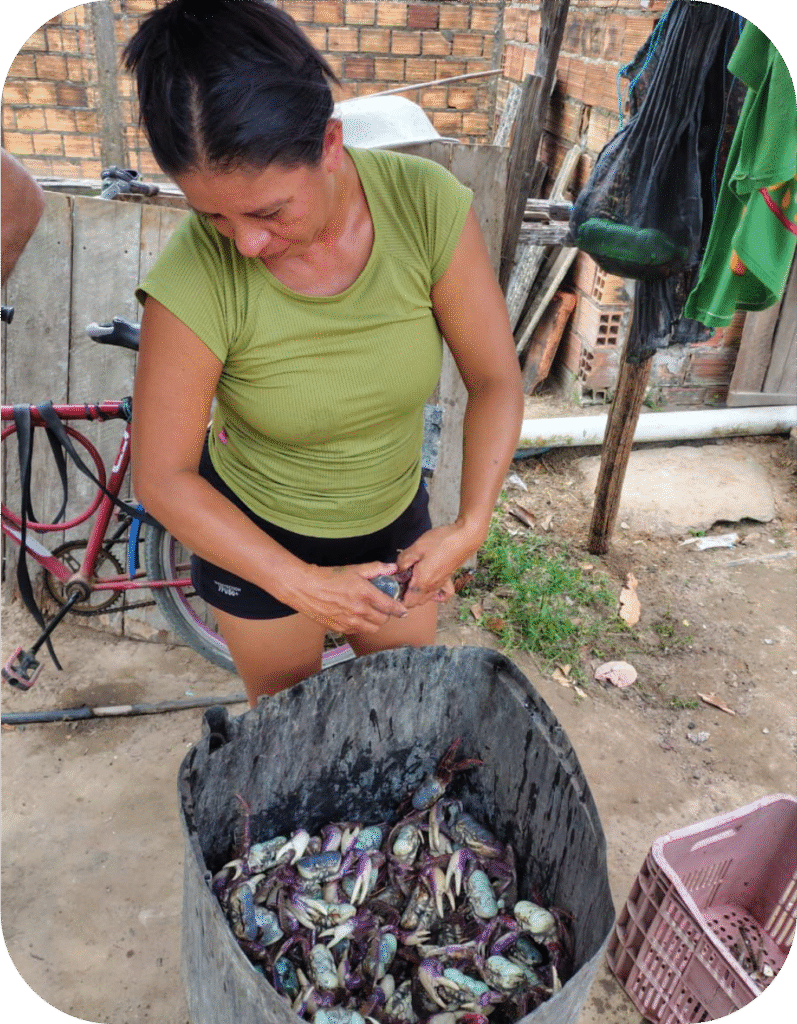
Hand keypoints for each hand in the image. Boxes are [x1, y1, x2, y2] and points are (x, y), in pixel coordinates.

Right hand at [286, 561, 407, 633]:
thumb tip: (393, 568)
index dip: (400, 609)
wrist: (305, 588)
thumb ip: (376, 569)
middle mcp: (359, 610)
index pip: (390, 607)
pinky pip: (358, 631)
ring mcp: (349, 622)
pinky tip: (356, 615)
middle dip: (385, 613)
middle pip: (383, 620)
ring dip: (374, 621)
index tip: (403, 610)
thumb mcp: (354, 569)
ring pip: (372, 628)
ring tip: (369, 612)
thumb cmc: (329, 576)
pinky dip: (361, 625)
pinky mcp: (340, 629)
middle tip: (381, 606)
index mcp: (365, 594)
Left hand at [395, 523, 481, 608]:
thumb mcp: (416, 547)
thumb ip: (403, 560)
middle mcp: (432, 587)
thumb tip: (396, 570)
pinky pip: (442, 594)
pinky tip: (430, 586)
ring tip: (409, 582)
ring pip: (426, 599)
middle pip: (415, 603)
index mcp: (422, 581)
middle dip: (404, 597)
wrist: (464, 538)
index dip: (396, 598)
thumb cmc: (441, 541)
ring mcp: (441, 584)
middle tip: (397, 582)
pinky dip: (436, 596)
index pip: (406, 602)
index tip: (391, 587)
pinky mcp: (448, 579)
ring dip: (416, 596)